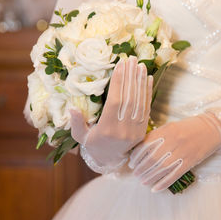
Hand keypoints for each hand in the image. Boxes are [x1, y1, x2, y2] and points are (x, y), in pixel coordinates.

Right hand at [70, 56, 152, 170]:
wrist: (111, 160)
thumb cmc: (94, 144)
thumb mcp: (81, 137)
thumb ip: (77, 123)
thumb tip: (72, 108)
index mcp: (108, 129)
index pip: (115, 102)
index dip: (119, 82)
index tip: (121, 65)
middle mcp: (124, 129)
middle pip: (129, 98)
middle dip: (131, 77)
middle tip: (132, 59)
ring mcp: (136, 130)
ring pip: (139, 102)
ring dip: (140, 82)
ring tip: (140, 65)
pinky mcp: (143, 129)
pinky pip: (147, 108)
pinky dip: (148, 92)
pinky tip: (148, 79)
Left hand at [129, 113, 220, 191]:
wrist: (212, 129)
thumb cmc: (189, 127)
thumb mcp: (171, 126)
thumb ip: (157, 136)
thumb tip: (141, 149)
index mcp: (166, 131)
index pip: (146, 145)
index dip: (136, 156)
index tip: (132, 162)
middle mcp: (172, 141)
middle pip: (152, 159)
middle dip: (141, 168)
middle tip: (135, 174)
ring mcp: (182, 152)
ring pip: (161, 168)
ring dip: (149, 177)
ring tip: (142, 181)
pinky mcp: (190, 162)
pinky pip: (174, 175)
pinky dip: (163, 183)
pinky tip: (155, 188)